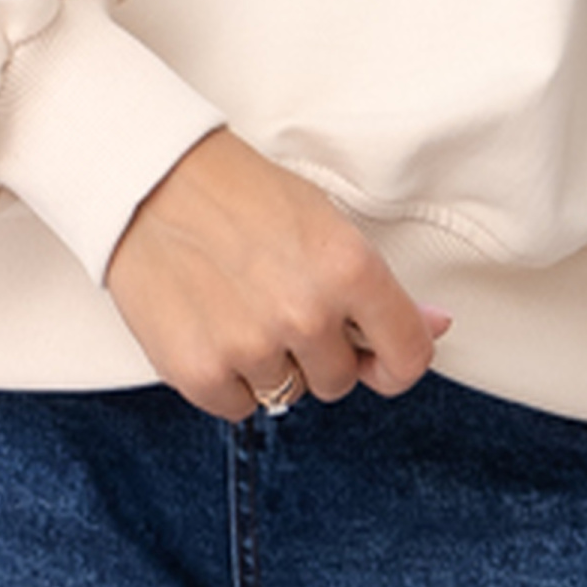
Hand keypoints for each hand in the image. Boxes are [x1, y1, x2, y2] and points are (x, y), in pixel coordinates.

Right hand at [104, 129, 450, 420]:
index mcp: (349, 268)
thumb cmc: (241, 193)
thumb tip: (436, 326)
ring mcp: (252, 348)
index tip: (378, 357)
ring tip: (240, 306)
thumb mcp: (325, 222)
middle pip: (339, 380)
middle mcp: (306, 314)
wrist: (151, 180)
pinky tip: (211, 325)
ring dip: (270, 364)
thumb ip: (379, 287)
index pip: (406, 355)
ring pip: (286, 395)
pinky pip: (236, 406)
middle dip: (317, 351)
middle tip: (280, 301)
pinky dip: (226, 377)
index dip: (395, 363)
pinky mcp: (199, 372)